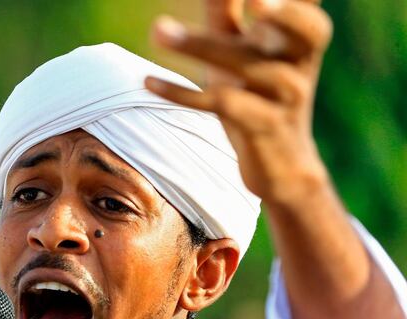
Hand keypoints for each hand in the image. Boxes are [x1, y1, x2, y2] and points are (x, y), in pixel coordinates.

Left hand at [146, 0, 333, 207]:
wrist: (282, 165)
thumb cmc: (257, 95)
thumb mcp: (241, 50)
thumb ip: (224, 11)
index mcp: (301, 36)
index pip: (304, 4)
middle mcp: (300, 61)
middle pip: (306, 28)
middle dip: (284, 11)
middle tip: (256, 1)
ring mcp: (286, 95)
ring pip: (246, 64)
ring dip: (199, 45)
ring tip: (157, 30)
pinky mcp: (262, 125)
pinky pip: (222, 104)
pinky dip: (183, 93)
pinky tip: (148, 82)